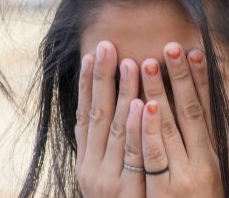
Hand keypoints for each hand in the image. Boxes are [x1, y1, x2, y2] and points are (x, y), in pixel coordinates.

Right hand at [75, 41, 146, 196]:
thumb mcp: (106, 177)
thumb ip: (102, 147)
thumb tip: (98, 114)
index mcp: (86, 163)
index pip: (85, 115)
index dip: (88, 84)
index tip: (92, 54)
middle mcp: (92, 169)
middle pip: (98, 115)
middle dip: (103, 78)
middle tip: (108, 45)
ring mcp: (110, 181)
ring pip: (117, 129)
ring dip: (124, 93)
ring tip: (132, 62)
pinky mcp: (132, 191)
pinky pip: (136, 154)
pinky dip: (138, 128)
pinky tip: (144, 104)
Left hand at [139, 43, 228, 197]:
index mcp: (217, 161)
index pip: (208, 112)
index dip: (202, 82)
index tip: (195, 53)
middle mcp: (200, 167)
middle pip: (186, 113)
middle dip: (176, 78)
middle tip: (167, 47)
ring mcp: (177, 180)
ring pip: (163, 128)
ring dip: (152, 93)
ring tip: (141, 64)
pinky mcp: (157, 193)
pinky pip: (148, 155)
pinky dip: (142, 128)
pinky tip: (136, 105)